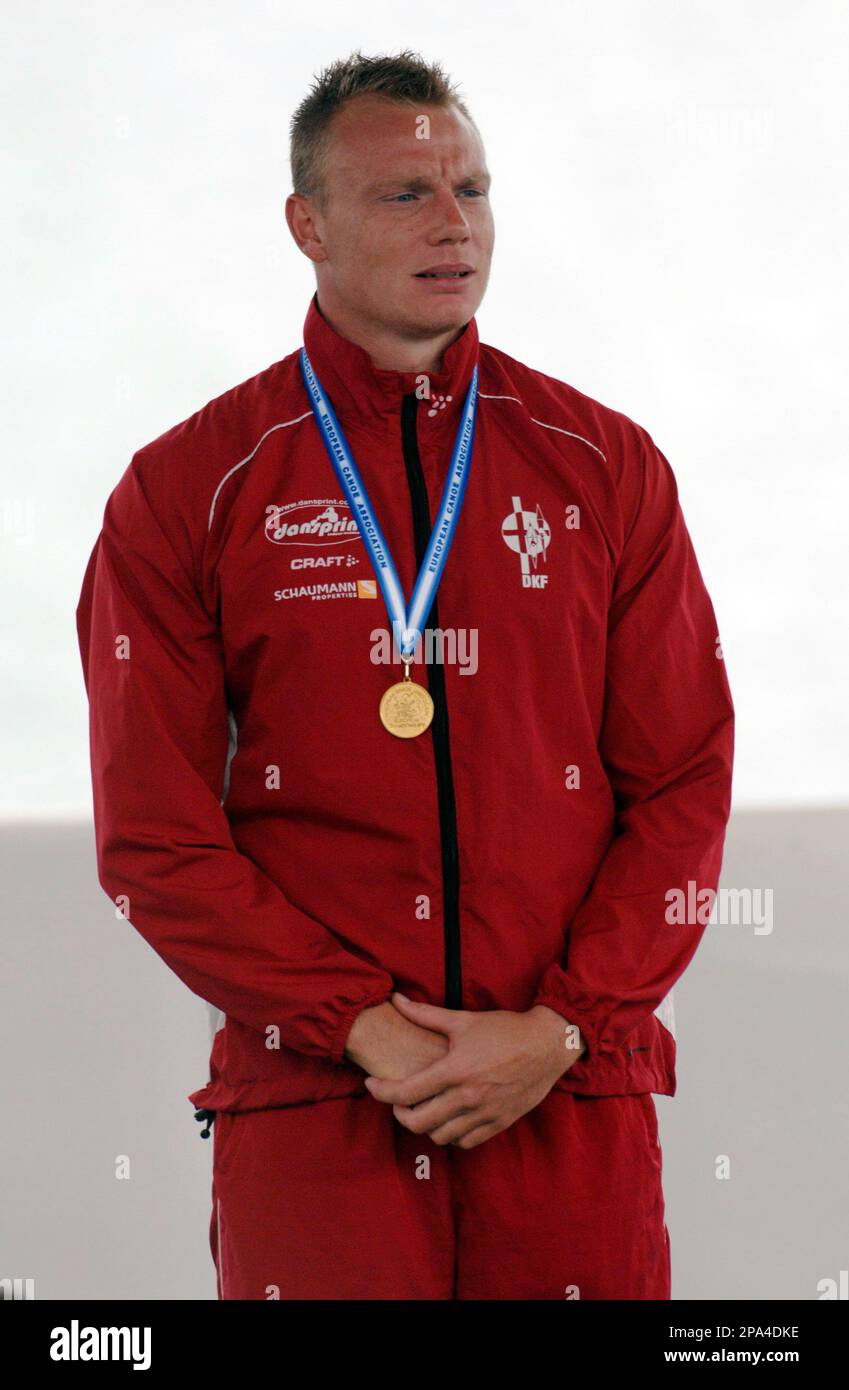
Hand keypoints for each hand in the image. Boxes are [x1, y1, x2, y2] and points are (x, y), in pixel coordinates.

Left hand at [363, 993, 585, 1148]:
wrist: (547, 1044)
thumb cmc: (504, 1029)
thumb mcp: (463, 1020)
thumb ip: (425, 1014)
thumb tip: (396, 999)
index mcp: (454, 1071)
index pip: (405, 1093)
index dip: (380, 1092)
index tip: (372, 1085)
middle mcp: (467, 1097)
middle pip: (417, 1123)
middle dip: (399, 1114)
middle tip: (397, 1101)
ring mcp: (484, 1113)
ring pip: (440, 1136)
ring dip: (425, 1126)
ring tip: (422, 1109)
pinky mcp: (499, 1123)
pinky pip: (466, 1142)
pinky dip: (451, 1135)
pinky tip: (448, 1119)